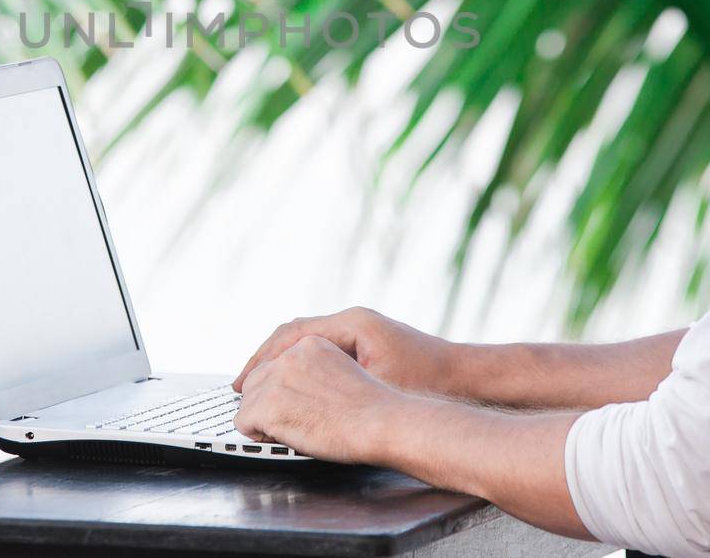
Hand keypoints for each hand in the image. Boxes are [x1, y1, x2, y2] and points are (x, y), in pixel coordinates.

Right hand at [232, 306, 455, 394]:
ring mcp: (359, 331)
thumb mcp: (377, 383)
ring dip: (281, 363)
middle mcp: (352, 321)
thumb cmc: (429, 380)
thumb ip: (336, 381)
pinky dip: (301, 366)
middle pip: (293, 333)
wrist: (469, 377)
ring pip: (306, 341)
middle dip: (265, 360)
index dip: (262, 358)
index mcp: (351, 323)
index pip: (292, 333)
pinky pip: (322, 350)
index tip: (242, 381)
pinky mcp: (367, 345)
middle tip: (240, 386)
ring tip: (259, 387)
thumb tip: (294, 388)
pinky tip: (294, 387)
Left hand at [233, 334, 407, 462]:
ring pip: (248, 399)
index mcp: (311, 345)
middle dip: (264, 402)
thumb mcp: (344, 372)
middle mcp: (290, 356)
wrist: (381, 423)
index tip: (279, 403)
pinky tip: (277, 438)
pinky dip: (255, 433)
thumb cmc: (373, 408)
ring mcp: (277, 379)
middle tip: (280, 422)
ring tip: (283, 431)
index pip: (277, 363)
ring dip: (260, 418)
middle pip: (257, 378)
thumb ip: (319, 373)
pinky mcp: (268, 405)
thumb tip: (299, 391)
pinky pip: (243, 421)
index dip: (277, 388)